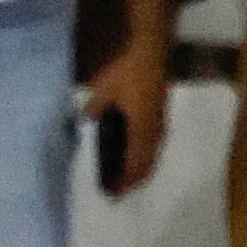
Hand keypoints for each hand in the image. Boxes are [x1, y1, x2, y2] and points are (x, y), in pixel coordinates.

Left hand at [82, 35, 169, 194]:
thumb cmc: (128, 71)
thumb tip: (86, 120)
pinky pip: (153, 149)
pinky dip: (144, 160)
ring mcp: (159, 127)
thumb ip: (94, 108)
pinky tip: (134, 156)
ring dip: (139, 173)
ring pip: (152, 160)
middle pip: (145, 168)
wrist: (151, 53)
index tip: (112, 193)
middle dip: (132, 182)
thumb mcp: (103, 89)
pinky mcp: (160, 119)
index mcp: (140, 131)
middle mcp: (153, 134)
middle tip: (118, 191)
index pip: (133, 167)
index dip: (123, 182)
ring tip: (125, 179)